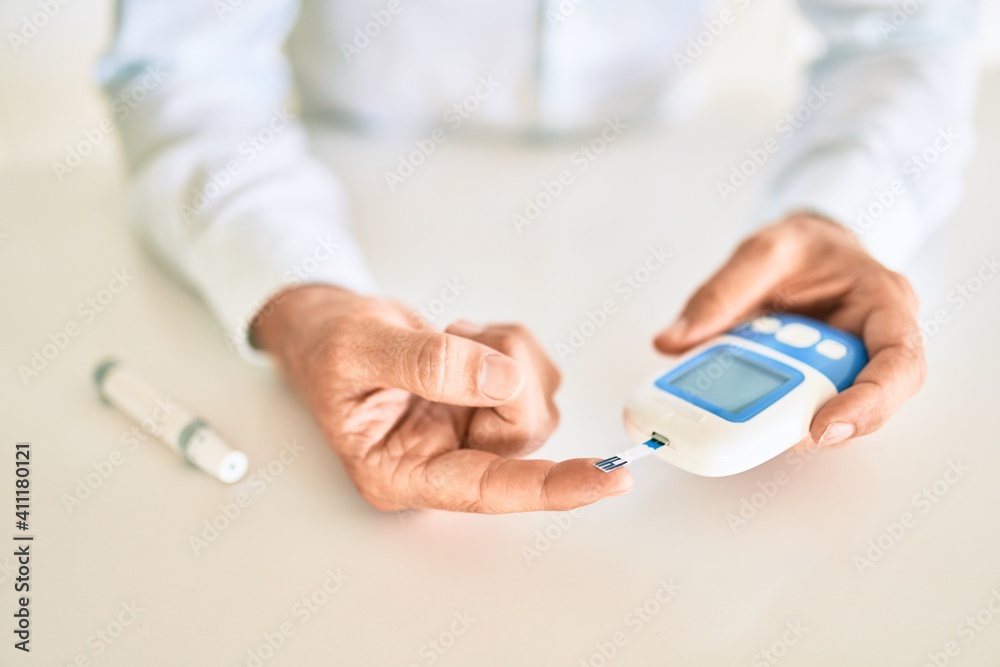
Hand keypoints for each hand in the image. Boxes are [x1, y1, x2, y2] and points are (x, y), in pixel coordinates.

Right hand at [252, 285, 632, 512]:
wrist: (324, 325)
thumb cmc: (325, 345)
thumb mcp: (358, 348)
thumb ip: (426, 365)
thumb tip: (499, 380)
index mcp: (402, 473)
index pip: (490, 491)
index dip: (554, 486)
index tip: (611, 477)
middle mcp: (443, 461)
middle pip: (522, 435)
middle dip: (509, 375)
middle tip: (462, 335)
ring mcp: (468, 432)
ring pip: (535, 404)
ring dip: (511, 354)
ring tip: (454, 331)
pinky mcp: (486, 403)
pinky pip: (533, 375)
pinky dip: (512, 343)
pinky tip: (467, 335)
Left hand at [654, 214, 925, 447]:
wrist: (805, 251)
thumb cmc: (804, 247)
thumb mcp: (762, 251)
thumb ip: (720, 292)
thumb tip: (674, 341)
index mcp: (883, 301)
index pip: (899, 363)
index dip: (868, 403)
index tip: (822, 425)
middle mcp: (878, 342)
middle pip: (871, 405)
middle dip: (821, 424)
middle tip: (771, 435)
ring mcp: (852, 370)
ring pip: (834, 418)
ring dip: (790, 424)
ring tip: (745, 419)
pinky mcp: (822, 386)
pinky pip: (802, 412)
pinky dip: (771, 417)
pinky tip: (739, 411)